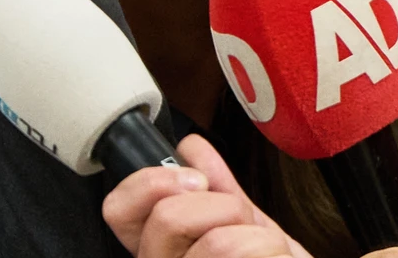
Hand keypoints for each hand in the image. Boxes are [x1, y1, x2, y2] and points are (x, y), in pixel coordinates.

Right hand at [103, 135, 311, 257]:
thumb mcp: (244, 227)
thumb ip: (217, 189)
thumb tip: (192, 149)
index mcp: (160, 252)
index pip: (118, 211)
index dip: (149, 183)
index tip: (192, 179)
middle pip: (169, 217)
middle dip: (224, 206)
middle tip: (242, 225)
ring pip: (220, 243)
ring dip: (263, 239)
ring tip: (268, 253)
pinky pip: (255, 255)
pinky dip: (279, 255)